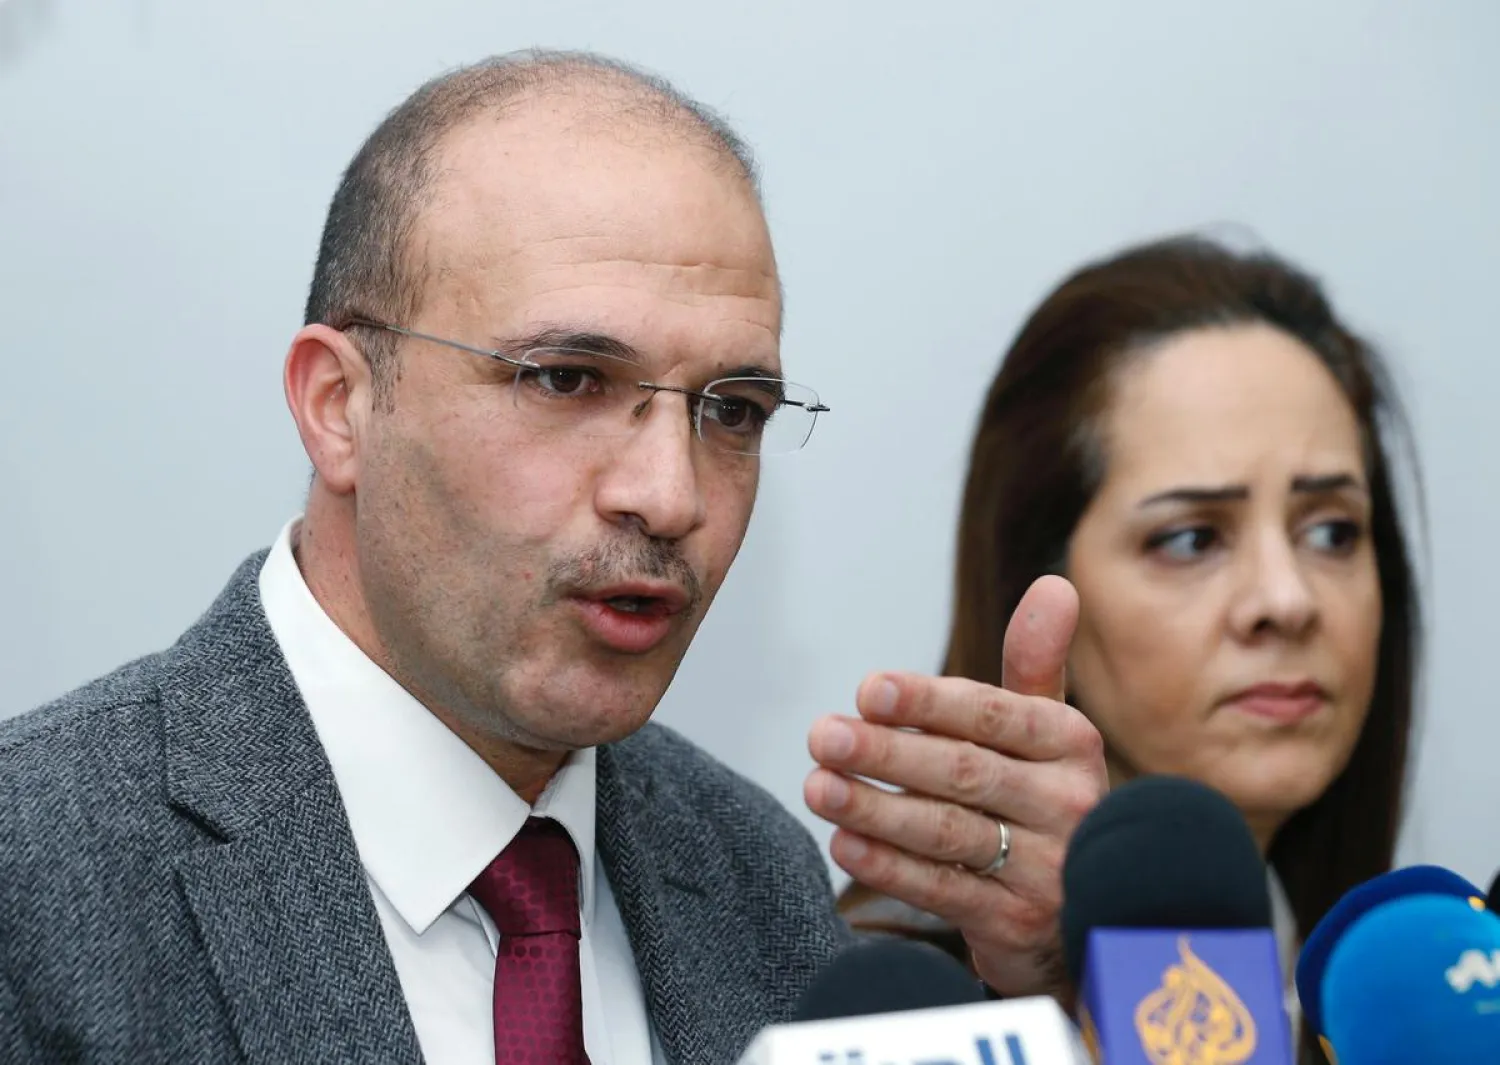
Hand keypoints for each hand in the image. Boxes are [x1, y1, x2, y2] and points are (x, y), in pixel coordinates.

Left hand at [805, 575, 1107, 998]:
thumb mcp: (1045, 732)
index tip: (867, 689)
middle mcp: (1068, 805)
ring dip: (876, 807)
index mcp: (1071, 745)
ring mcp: (1047, 870)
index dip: (930, 702)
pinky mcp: (1017, 923)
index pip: (996, 715)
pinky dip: (890, 866)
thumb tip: (1054, 585)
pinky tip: (843, 843)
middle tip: (822, 735)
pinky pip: (944, 890)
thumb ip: (1035, 664)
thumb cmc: (1041, 799)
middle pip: (966, 772)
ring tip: (817, 785)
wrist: (1079, 907)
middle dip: (887, 752)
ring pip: (949, 832)